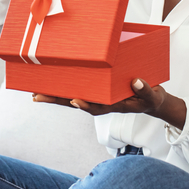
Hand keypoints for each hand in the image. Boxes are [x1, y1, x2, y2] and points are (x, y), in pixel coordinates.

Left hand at [33, 79, 186, 128]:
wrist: (150, 101)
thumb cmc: (149, 98)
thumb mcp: (152, 96)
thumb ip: (145, 90)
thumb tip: (136, 81)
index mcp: (114, 105)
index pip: (97, 106)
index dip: (86, 104)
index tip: (76, 101)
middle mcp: (102, 103)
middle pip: (77, 102)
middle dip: (57, 99)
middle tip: (37, 96)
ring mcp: (98, 98)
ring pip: (73, 97)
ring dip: (55, 95)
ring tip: (36, 93)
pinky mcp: (97, 92)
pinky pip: (78, 90)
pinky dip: (64, 89)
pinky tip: (51, 85)